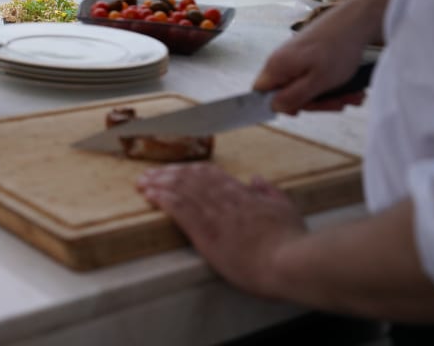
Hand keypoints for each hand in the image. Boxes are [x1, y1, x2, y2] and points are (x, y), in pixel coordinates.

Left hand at [136, 163, 305, 296]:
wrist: (288, 261)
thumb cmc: (290, 242)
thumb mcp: (286, 209)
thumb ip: (270, 192)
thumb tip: (257, 179)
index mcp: (242, 195)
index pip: (211, 174)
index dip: (189, 170)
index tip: (176, 170)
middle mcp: (225, 199)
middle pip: (190, 178)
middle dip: (167, 174)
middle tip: (150, 174)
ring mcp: (214, 213)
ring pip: (181, 189)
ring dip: (158, 183)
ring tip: (143, 183)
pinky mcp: (205, 231)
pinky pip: (178, 208)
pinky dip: (162, 199)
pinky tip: (150, 196)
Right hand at [255, 0, 391, 113]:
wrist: (356, 20)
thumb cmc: (337, 49)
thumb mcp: (318, 81)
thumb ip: (293, 96)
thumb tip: (273, 107)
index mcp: (277, 66)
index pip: (261, 92)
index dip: (279, 105)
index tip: (302, 110)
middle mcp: (282, 61)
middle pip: (288, 92)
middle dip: (316, 101)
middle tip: (339, 103)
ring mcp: (295, 58)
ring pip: (306, 86)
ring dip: (330, 95)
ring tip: (354, 95)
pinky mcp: (308, 56)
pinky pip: (315, 76)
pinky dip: (333, 84)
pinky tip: (353, 89)